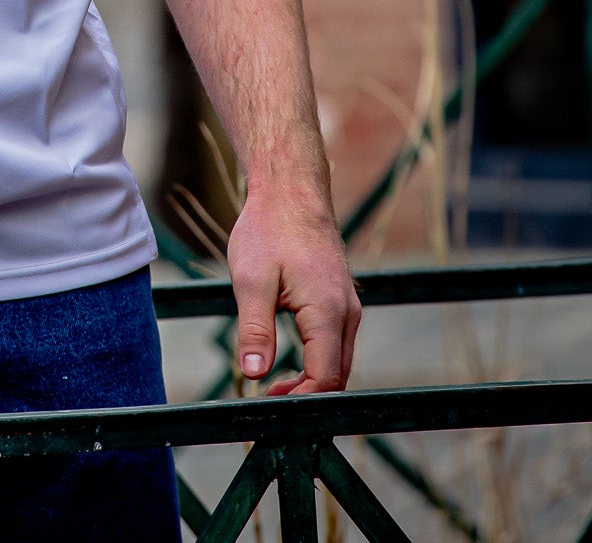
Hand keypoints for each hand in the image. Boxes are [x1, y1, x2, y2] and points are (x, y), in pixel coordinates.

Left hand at [226, 182, 359, 395]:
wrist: (290, 191)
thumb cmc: (269, 230)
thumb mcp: (251, 280)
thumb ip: (254, 330)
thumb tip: (254, 374)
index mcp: (327, 312)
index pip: (324, 378)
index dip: (299, 401)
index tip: (268, 406)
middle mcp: (347, 313)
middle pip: (337, 377)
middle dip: (307, 398)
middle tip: (268, 403)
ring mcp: (348, 306)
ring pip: (338, 362)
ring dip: (312, 381)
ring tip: (274, 388)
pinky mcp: (341, 301)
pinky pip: (336, 344)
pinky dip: (318, 362)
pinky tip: (290, 363)